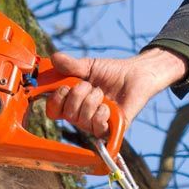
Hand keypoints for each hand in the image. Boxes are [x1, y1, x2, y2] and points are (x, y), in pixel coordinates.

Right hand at [45, 48, 188, 136]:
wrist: (136, 75)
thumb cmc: (111, 72)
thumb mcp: (88, 66)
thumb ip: (70, 65)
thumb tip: (54, 58)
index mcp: (71, 101)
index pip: (53, 110)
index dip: (55, 100)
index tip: (64, 87)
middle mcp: (80, 115)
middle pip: (67, 114)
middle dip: (78, 96)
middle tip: (91, 85)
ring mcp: (94, 123)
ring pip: (81, 120)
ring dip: (92, 101)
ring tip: (103, 93)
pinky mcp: (110, 129)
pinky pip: (97, 127)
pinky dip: (102, 113)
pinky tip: (109, 106)